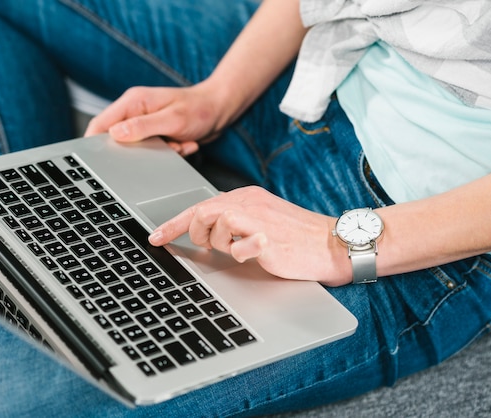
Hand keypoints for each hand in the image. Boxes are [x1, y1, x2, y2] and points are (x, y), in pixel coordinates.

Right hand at [84, 82, 228, 156]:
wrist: (221, 110)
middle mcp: (136, 112)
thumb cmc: (200, 109)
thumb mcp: (172, 120)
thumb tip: (115, 134)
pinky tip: (182, 144)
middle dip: (135, 152)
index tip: (97, 159)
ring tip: (176, 144)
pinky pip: (153, 152)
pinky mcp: (155, 134)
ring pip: (137, 150)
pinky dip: (168, 153)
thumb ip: (143, 127)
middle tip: (160, 147)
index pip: (100, 124)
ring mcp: (145, 124)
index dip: (93, 143)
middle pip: (116, 139)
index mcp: (133, 102)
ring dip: (157, 153)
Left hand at [148, 186, 351, 285]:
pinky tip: (256, 252)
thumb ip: (235, 221)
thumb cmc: (299, 237)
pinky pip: (239, 245)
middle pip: (202, 211)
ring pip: (216, 224)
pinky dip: (241, 253)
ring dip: (221, 244)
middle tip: (208, 247)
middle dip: (196, 234)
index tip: (156, 237)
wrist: (334, 244)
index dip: (175, 223)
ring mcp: (259, 218)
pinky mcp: (268, 238)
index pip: (201, 205)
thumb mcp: (262, 221)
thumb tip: (209, 229)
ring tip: (241, 250)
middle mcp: (249, 202)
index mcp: (247, 196)